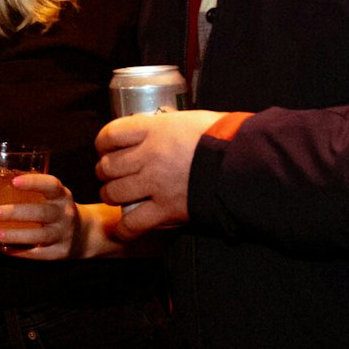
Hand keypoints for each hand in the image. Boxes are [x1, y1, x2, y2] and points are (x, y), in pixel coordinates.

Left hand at [0, 172, 82, 258]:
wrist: (86, 234)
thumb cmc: (59, 210)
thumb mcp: (54, 197)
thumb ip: (32, 191)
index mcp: (62, 196)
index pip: (51, 185)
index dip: (33, 182)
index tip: (14, 182)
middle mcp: (65, 214)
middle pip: (41, 213)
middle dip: (15, 212)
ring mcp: (63, 234)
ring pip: (39, 236)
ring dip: (15, 235)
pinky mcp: (59, 252)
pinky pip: (37, 254)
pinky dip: (19, 251)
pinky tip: (3, 248)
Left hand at [95, 110, 224, 236]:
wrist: (245, 162)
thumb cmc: (225, 136)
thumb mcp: (192, 120)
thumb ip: (170, 126)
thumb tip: (165, 129)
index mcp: (154, 129)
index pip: (111, 134)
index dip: (103, 142)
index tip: (105, 147)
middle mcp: (149, 156)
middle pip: (108, 165)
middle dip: (105, 172)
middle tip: (111, 174)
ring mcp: (156, 184)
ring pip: (114, 192)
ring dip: (111, 195)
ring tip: (116, 196)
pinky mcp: (167, 209)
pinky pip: (133, 223)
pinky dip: (124, 228)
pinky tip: (124, 228)